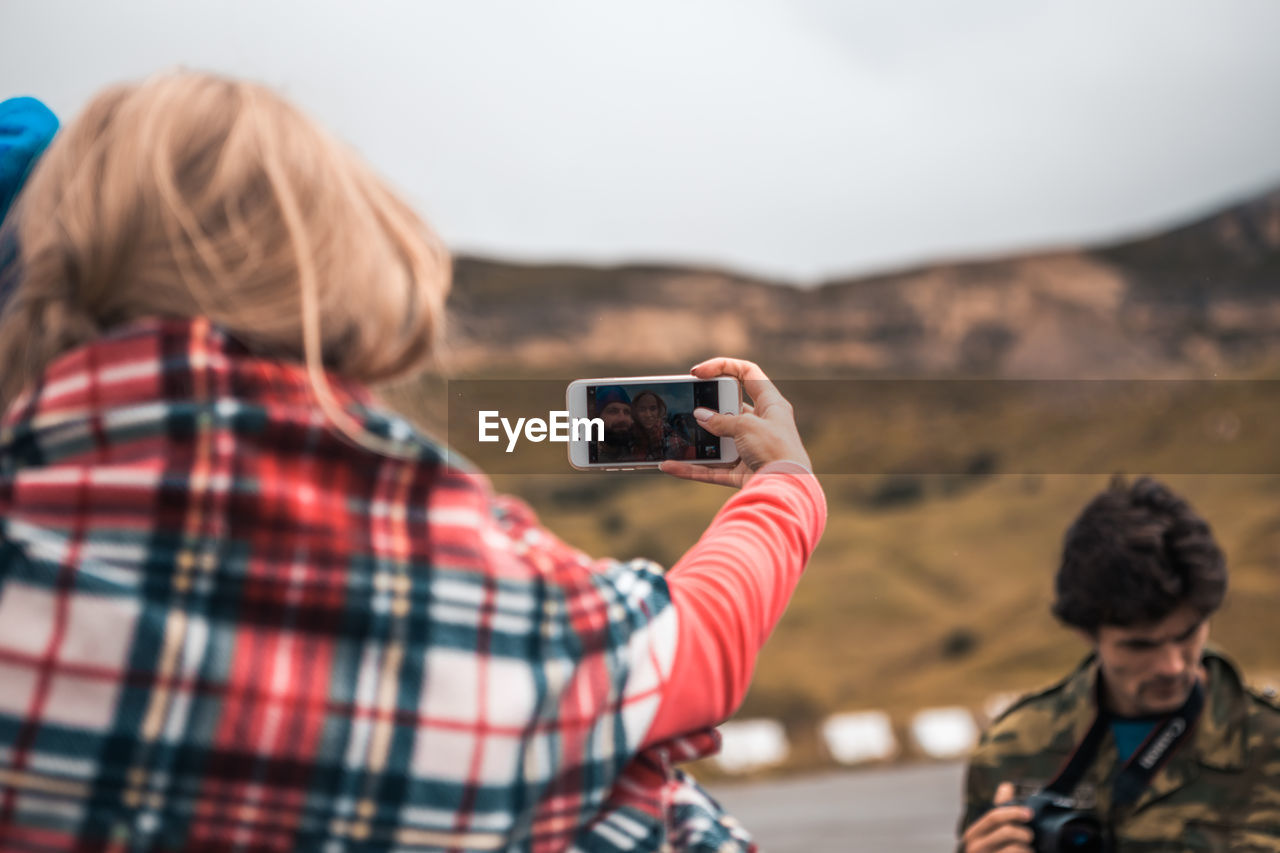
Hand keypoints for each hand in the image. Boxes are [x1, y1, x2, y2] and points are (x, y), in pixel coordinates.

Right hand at [659, 358, 810, 488]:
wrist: (786, 488)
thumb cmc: (776, 450)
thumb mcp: (747, 426)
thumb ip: (721, 420)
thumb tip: (700, 416)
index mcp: (771, 405)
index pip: (748, 374)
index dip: (724, 367)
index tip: (699, 373)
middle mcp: (761, 425)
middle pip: (729, 408)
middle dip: (707, 408)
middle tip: (688, 406)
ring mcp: (750, 450)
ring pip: (717, 441)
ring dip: (696, 441)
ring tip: (674, 436)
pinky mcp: (741, 472)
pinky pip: (711, 469)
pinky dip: (692, 469)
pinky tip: (671, 465)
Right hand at [960, 783, 1034, 852]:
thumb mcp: (994, 834)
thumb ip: (1000, 812)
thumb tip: (1006, 787)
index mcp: (974, 834)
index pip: (993, 816)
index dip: (1013, 812)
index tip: (1029, 813)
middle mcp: (975, 848)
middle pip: (1006, 831)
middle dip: (1022, 832)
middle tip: (1030, 836)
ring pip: (1014, 848)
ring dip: (1027, 849)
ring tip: (1027, 851)